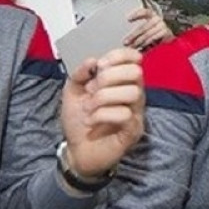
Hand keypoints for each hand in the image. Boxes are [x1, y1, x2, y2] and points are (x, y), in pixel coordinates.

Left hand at [60, 47, 144, 177]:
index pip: (133, 58)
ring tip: (89, 109)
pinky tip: (91, 121)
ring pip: (132, 92)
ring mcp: (136, 113)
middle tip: (92, 90)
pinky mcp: (133, 131)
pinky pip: (125, 114)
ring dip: (103, 98)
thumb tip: (93, 60)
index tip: (100, 66)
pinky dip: (103, 115)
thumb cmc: (78, 122)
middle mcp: (133, 94)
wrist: (76, 152)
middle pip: (135, 72)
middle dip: (109, 77)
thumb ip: (80, 74)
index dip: (119, 56)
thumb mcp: (73, 92)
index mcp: (121, 82)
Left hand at [123, 8, 173, 49]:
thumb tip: (129, 32)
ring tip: (132, 47)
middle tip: (126, 42)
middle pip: (143, 27)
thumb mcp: (149, 26)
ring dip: (138, 42)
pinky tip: (141, 48)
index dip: (137, 14)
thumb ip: (141, 27)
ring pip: (147, 34)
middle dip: (133, 36)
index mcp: (153, 15)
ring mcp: (163, 27)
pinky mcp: (166, 34)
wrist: (172, 37)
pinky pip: (153, 39)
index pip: (145, 12)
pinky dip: (146, 44)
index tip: (128, 19)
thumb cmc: (158, 32)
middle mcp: (158, 20)